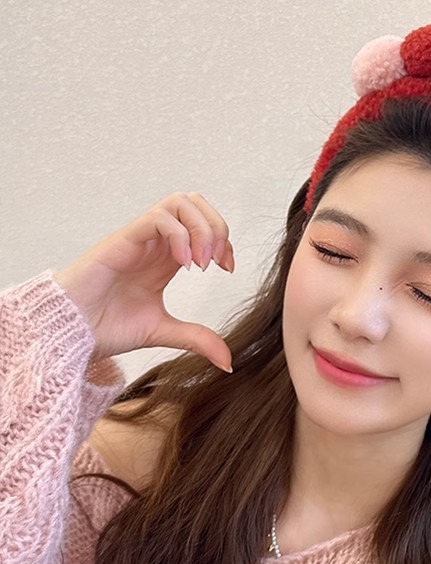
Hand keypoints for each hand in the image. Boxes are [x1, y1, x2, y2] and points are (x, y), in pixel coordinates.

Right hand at [54, 192, 234, 371]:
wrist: (70, 334)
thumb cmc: (105, 327)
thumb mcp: (164, 332)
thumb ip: (197, 340)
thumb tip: (228, 361)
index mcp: (166, 257)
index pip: (203, 225)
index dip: (223, 240)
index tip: (227, 268)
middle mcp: (155, 242)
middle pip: (194, 202)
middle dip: (215, 226)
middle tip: (215, 261)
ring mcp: (139, 238)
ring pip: (178, 202)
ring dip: (199, 228)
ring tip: (200, 263)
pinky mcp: (122, 240)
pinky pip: (157, 218)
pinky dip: (179, 235)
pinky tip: (183, 265)